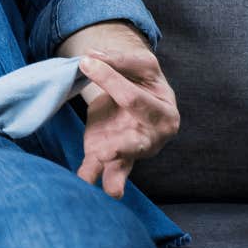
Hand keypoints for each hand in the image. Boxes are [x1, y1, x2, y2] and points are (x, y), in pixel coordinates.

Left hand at [76, 48, 179, 198]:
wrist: (137, 98)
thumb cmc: (143, 80)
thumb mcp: (139, 64)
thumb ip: (117, 60)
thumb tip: (91, 57)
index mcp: (164, 112)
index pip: (133, 99)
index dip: (109, 80)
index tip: (85, 63)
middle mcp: (152, 137)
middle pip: (135, 142)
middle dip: (119, 148)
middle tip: (103, 153)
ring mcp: (132, 151)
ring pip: (122, 164)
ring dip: (112, 176)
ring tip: (109, 190)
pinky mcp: (111, 158)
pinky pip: (104, 172)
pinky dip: (94, 179)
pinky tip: (84, 185)